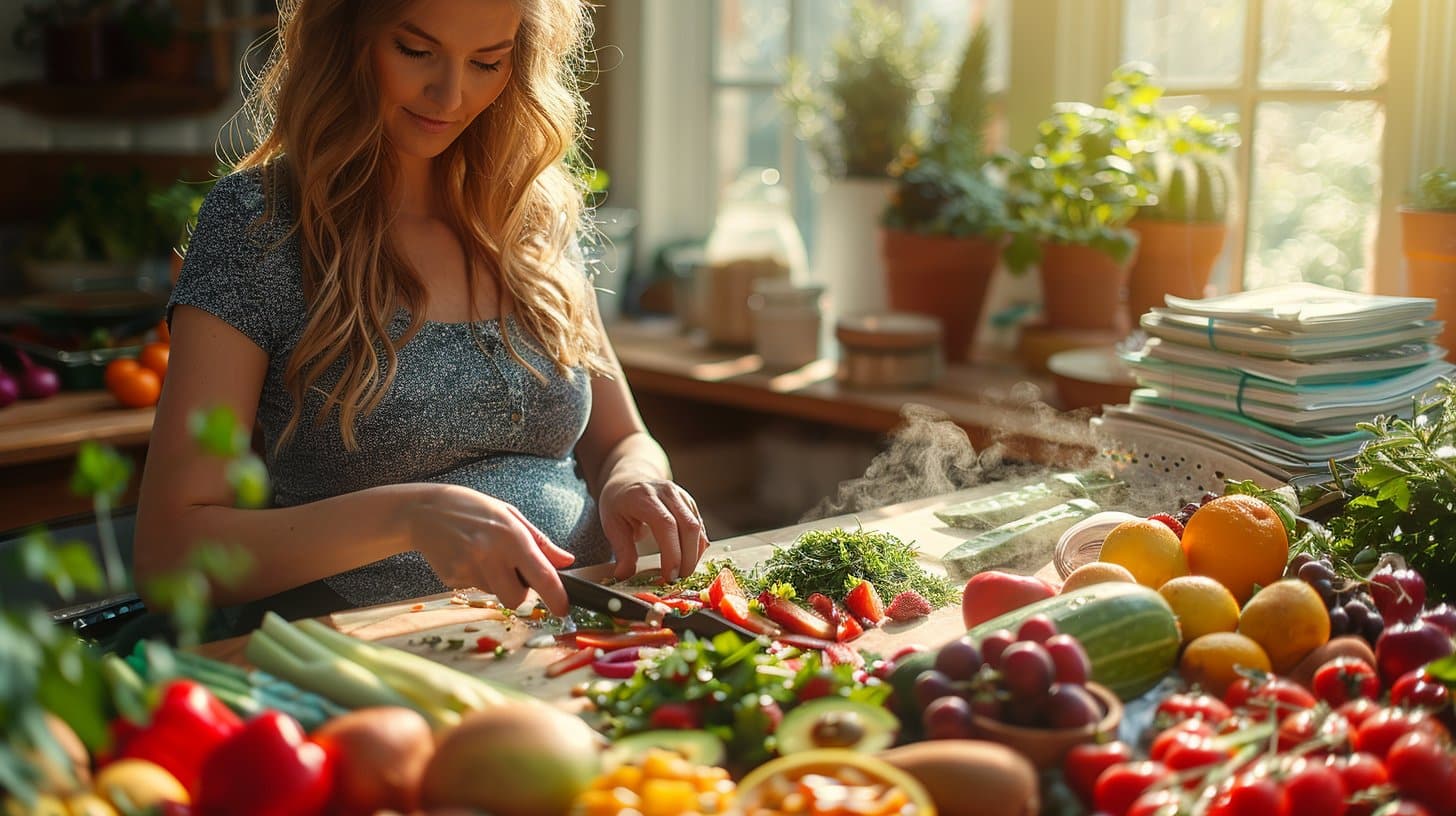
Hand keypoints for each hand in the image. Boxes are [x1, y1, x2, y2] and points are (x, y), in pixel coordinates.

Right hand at [405, 484, 574, 613]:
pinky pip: (476, 590)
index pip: (541, 574)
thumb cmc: (474, 509)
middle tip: (513, 572)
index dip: (556, 596)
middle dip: (519, 593)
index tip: (564, 609)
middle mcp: (490, 554)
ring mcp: (469, 568)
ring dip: (497, 582)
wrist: (425, 511)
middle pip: (516, 599)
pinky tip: (467, 557)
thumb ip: (540, 542)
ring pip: (496, 594)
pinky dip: (477, 579)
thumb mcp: (511, 515)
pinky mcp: (452, 579)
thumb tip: (567, 561)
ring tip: (484, 554)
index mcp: (511, 536)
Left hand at [599, 478, 707, 581]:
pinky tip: (688, 559)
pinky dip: (697, 546)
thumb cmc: (619, 501)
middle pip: (688, 526)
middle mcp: (667, 492)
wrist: (630, 478)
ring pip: (697, 527)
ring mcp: (681, 496)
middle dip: (687, 558)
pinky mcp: (690, 503)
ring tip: (683, 572)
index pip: (666, 525)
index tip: (669, 575)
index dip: (672, 552)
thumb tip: (624, 575)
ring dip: (694, 554)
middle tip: (678, 579)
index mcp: (644, 497)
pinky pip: (700, 527)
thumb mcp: (611, 524)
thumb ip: (622, 550)